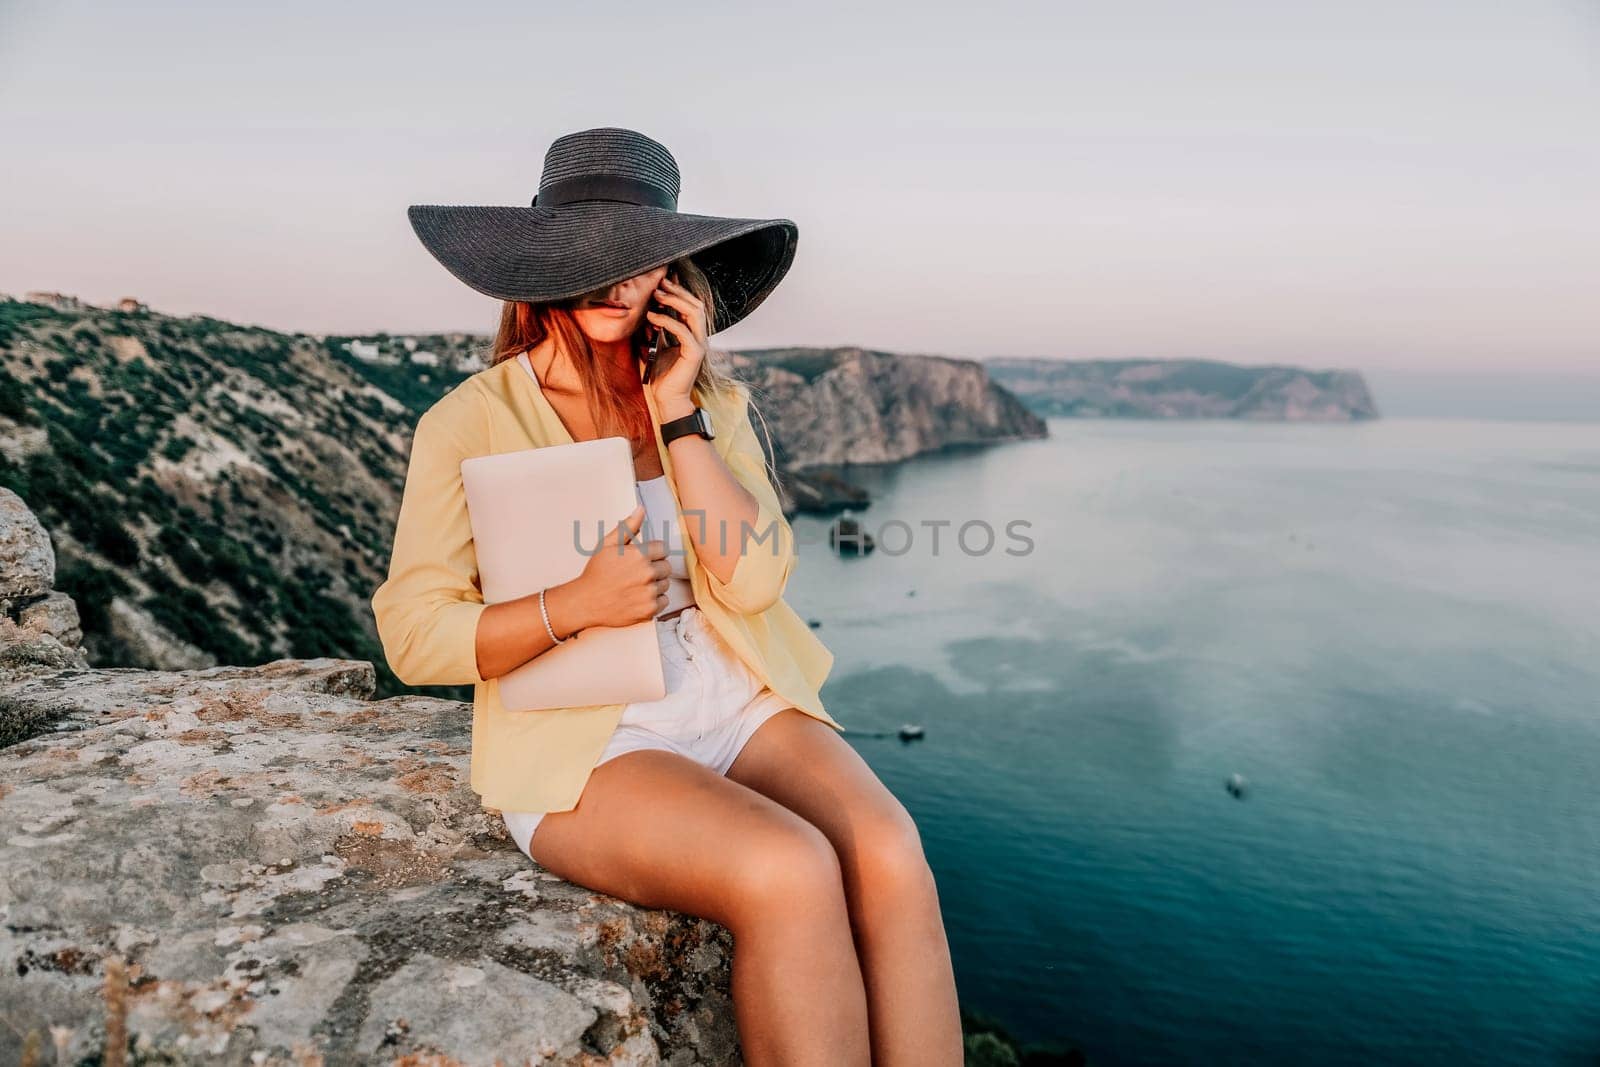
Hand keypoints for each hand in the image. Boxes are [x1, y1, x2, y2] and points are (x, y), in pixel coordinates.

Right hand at [565, 503, 670, 627]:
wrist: (585, 602)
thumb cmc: (595, 573)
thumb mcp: (607, 545)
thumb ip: (628, 527)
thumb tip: (641, 509)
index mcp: (639, 555)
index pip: (663, 549)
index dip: (653, 552)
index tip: (642, 559)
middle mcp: (647, 574)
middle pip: (666, 567)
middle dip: (655, 568)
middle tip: (637, 573)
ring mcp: (649, 593)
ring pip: (665, 584)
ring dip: (655, 585)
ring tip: (636, 586)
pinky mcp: (649, 610)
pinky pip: (663, 601)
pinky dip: (654, 601)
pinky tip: (638, 597)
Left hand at [645, 273, 707, 407]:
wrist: (668, 399)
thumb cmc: (662, 376)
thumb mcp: (655, 346)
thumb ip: (655, 330)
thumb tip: (648, 312)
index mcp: (692, 334)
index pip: (690, 306)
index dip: (678, 291)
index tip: (662, 281)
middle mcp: (699, 337)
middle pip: (695, 304)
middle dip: (677, 291)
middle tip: (659, 283)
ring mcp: (699, 344)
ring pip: (694, 313)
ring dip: (675, 301)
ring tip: (657, 295)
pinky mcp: (694, 353)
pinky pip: (683, 330)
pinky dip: (667, 320)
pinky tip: (652, 316)